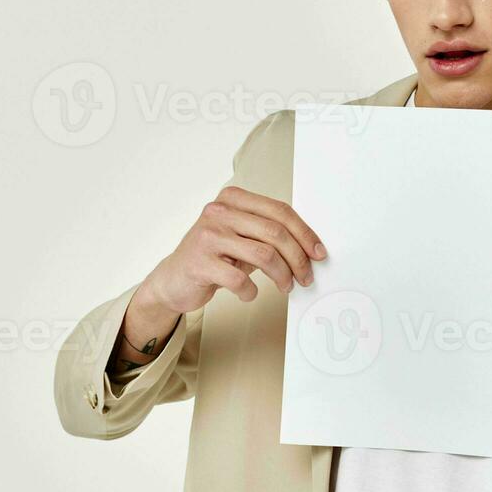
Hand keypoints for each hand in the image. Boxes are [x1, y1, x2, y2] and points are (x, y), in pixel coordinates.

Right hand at [140, 186, 326, 314]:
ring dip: (282, 275)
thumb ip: (268, 234)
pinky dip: (251, 291)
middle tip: (306, 276)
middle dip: (298, 258)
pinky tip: (249, 293)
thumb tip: (309, 248)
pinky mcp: (200, 261)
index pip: (280, 211)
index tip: (318, 253)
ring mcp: (208, 235)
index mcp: (233, 198)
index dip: (305, 233)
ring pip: (263, 255)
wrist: (173, 279)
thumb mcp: (241, 237)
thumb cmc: (214, 257)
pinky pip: (240, 278)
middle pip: (275, 232)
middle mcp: (219, 211)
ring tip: (285, 286)